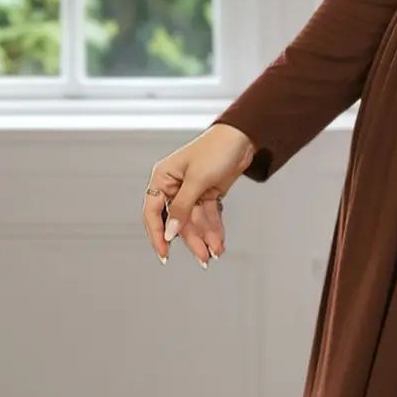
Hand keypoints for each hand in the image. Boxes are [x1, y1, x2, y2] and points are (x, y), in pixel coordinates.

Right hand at [142, 123, 255, 266]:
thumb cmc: (215, 150)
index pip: (153, 212)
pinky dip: (214, 228)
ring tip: (216, 252)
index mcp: (163, 178)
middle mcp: (174, 186)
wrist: (242, 138)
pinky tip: (219, 242)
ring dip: (205, 237)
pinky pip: (208, 216)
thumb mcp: (197, 180)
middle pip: (178, 220)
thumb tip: (171, 231)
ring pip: (195, 221)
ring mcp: (192, 191)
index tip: (165, 253)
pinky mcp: (208, 193)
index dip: (158, 234)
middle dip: (191, 239)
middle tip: (202, 258)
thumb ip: (182, 207)